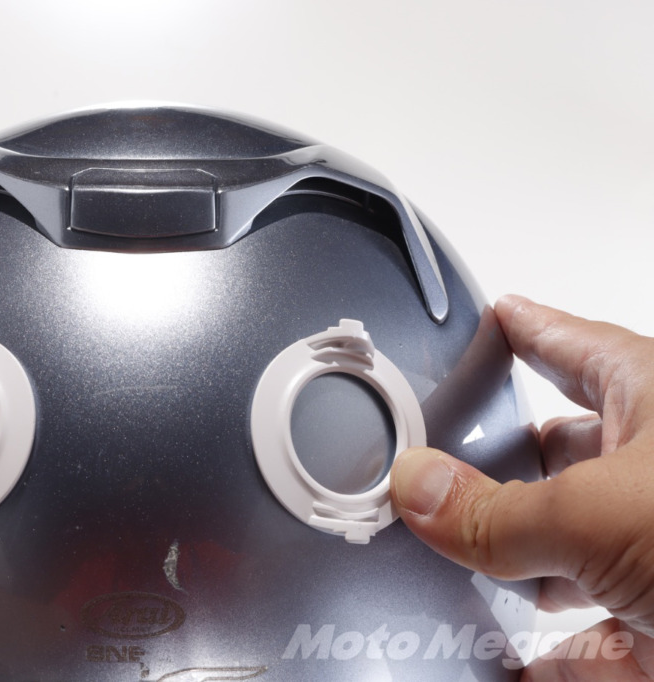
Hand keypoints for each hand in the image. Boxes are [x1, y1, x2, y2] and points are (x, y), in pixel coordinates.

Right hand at [391, 295, 653, 678]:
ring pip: (567, 546)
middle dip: (492, 470)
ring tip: (451, 569)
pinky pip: (597, 636)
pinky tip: (511, 665)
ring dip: (515, 567)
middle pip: (554, 452)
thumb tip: (415, 489)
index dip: (513, 328)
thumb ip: (495, 512)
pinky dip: (554, 656)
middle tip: (428, 476)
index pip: (560, 342)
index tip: (473, 321)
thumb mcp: (604, 518)